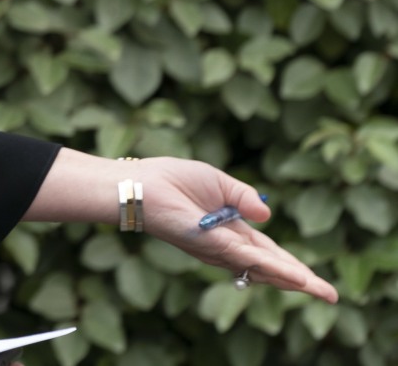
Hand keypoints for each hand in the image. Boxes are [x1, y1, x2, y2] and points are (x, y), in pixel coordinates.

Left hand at [137, 156, 338, 302]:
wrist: (143, 183)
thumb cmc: (173, 179)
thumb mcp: (218, 183)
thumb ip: (244, 197)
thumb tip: (267, 216)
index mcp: (230, 230)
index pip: (267, 252)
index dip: (292, 265)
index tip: (315, 280)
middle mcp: (226, 246)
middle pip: (269, 267)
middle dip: (300, 280)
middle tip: (330, 295)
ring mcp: (218, 249)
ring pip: (262, 268)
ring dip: (292, 278)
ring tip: (318, 289)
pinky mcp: (210, 245)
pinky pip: (246, 258)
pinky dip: (270, 267)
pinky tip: (292, 275)